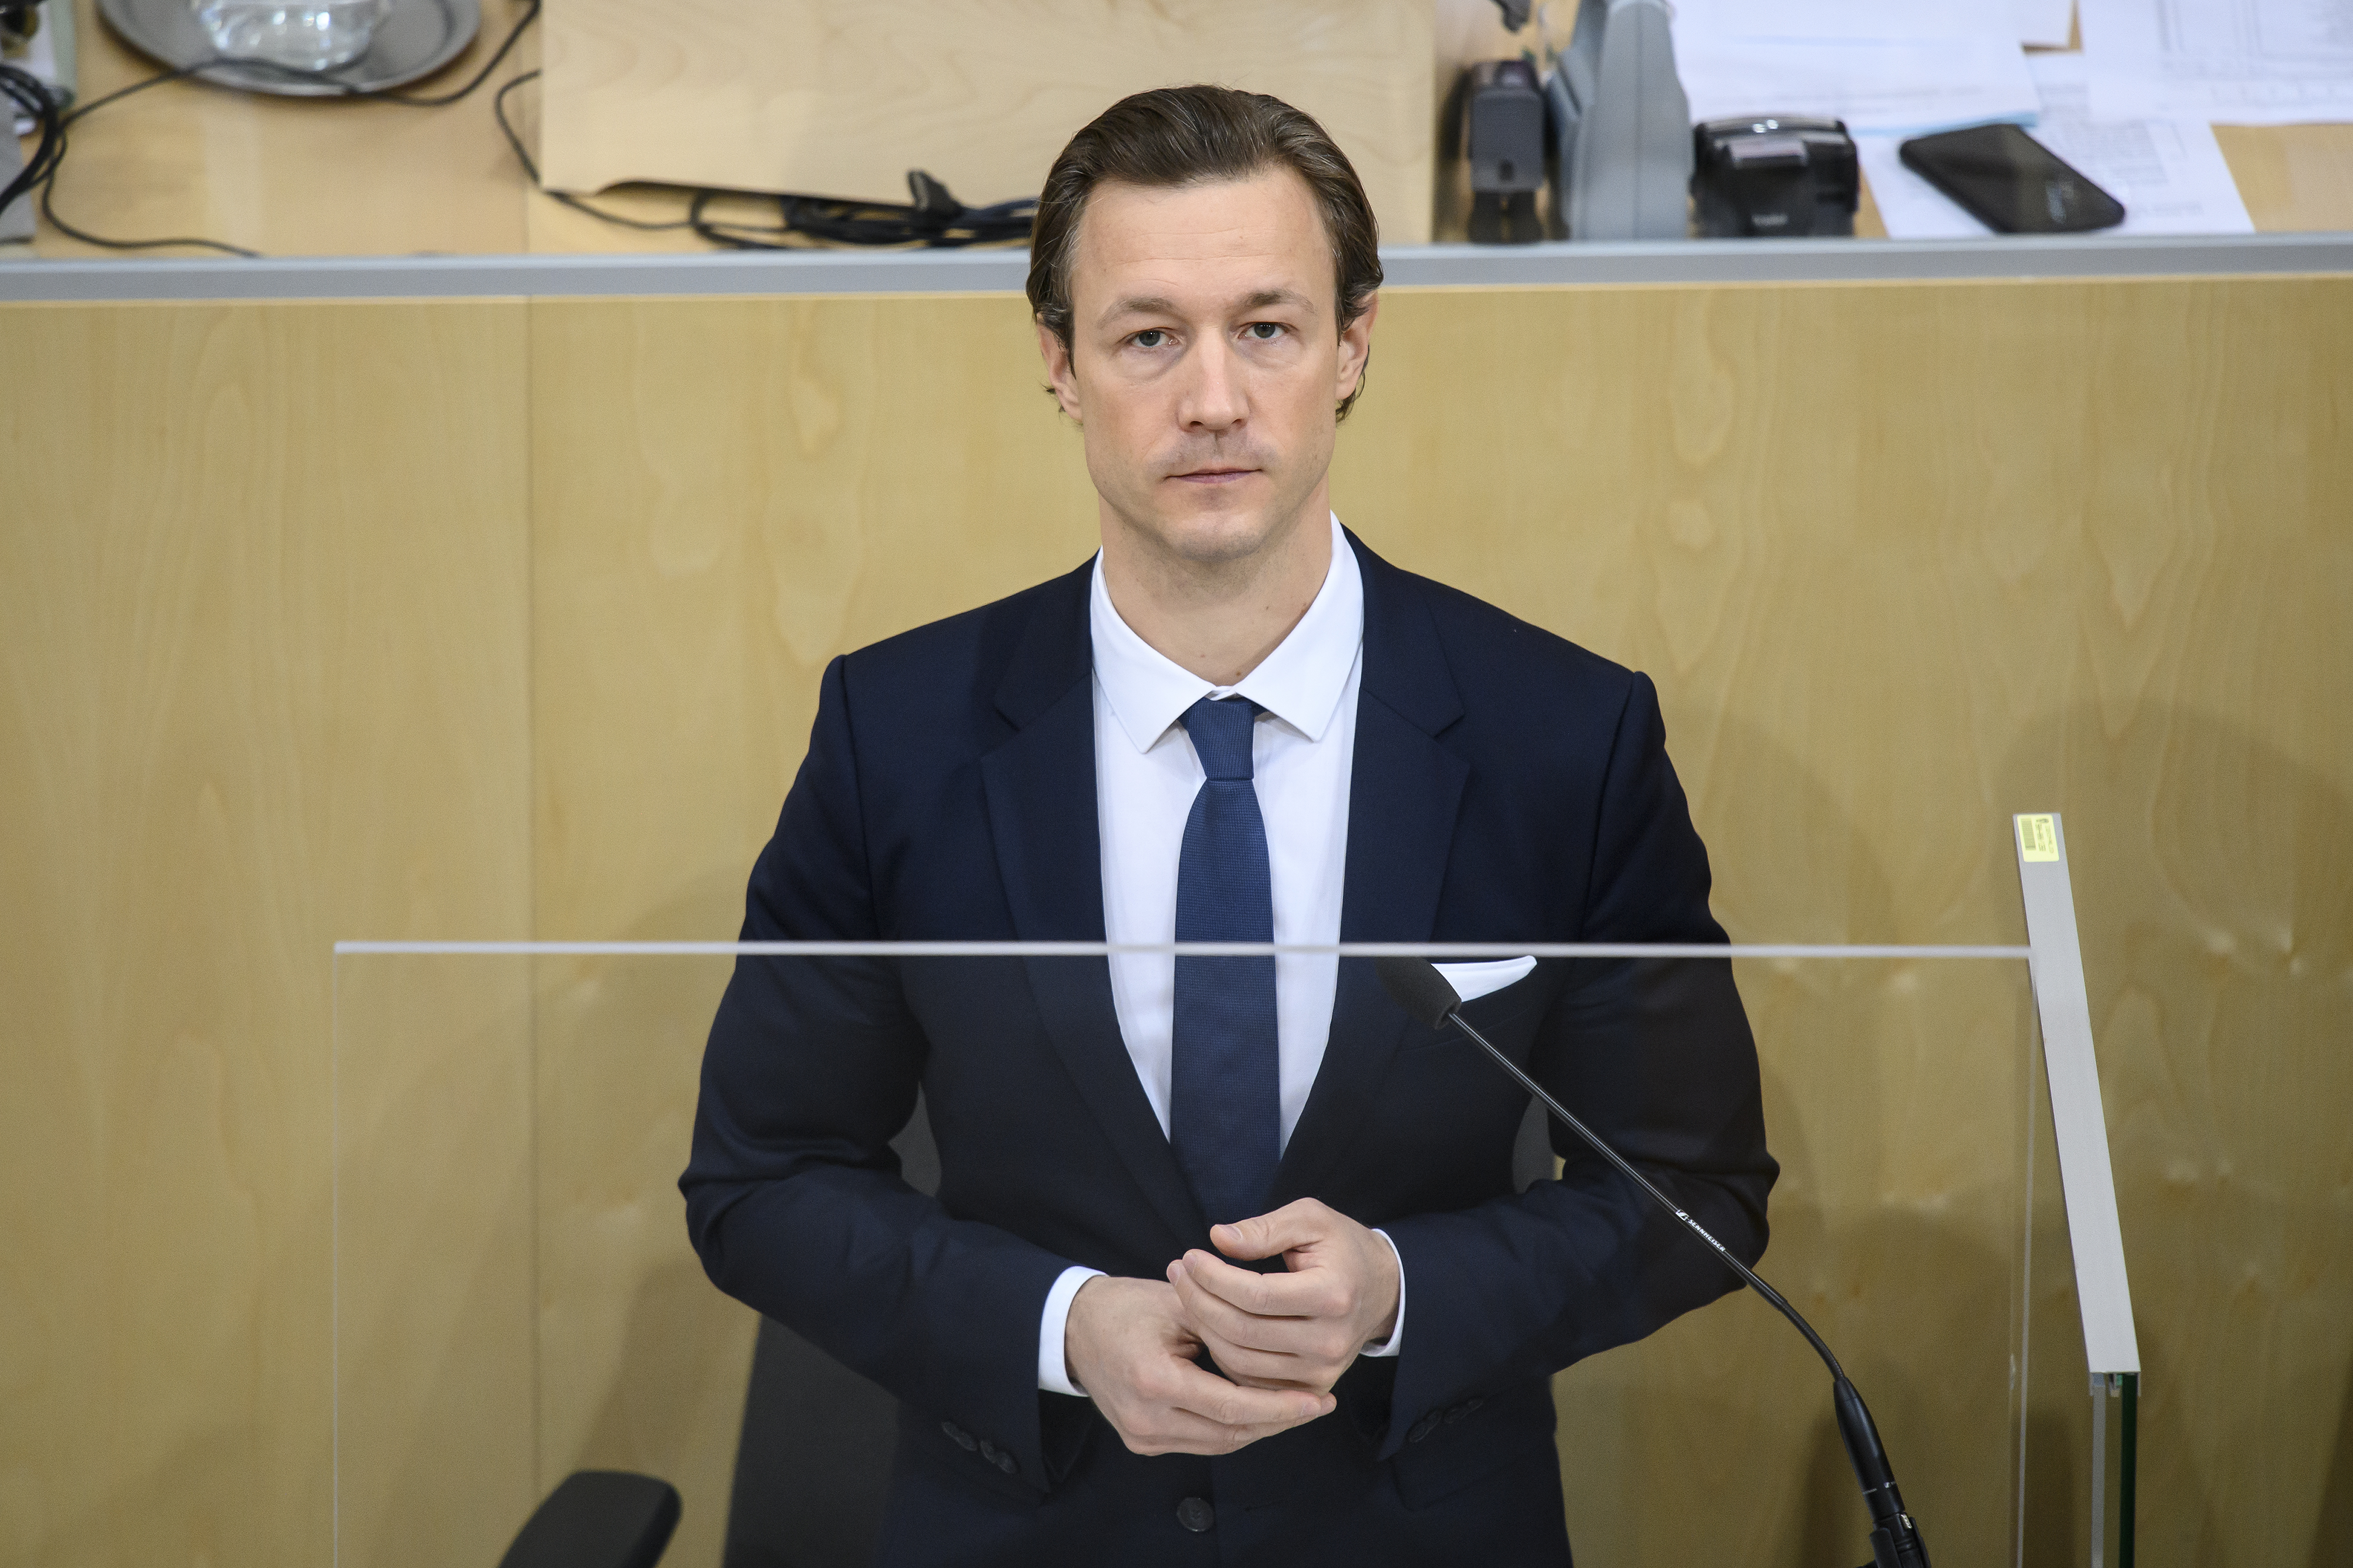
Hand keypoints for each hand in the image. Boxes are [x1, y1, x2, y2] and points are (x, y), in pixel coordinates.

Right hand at [1063, 1275, 1334, 1455]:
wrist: (1072, 1327)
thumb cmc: (1126, 1306)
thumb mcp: (1179, 1303)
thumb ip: (1226, 1327)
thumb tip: (1281, 1349)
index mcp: (1155, 1381)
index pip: (1232, 1406)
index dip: (1280, 1406)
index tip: (1318, 1399)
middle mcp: (1147, 1419)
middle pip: (1230, 1433)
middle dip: (1278, 1420)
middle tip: (1319, 1403)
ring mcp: (1142, 1436)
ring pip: (1219, 1443)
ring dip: (1259, 1427)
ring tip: (1297, 1407)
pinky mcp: (1141, 1441)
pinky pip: (1200, 1441)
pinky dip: (1231, 1428)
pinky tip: (1259, 1410)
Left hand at [1168, 1198, 1400, 1394]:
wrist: (1382, 1290)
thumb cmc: (1341, 1247)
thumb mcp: (1310, 1219)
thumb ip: (1264, 1228)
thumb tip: (1217, 1238)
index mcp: (1332, 1294)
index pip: (1256, 1294)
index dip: (1214, 1277)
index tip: (1190, 1257)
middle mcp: (1329, 1341)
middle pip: (1243, 1332)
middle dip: (1199, 1302)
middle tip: (1177, 1274)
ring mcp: (1322, 1371)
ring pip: (1241, 1362)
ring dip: (1204, 1329)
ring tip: (1186, 1295)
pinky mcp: (1312, 1387)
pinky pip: (1251, 1382)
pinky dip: (1223, 1356)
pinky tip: (1209, 1325)